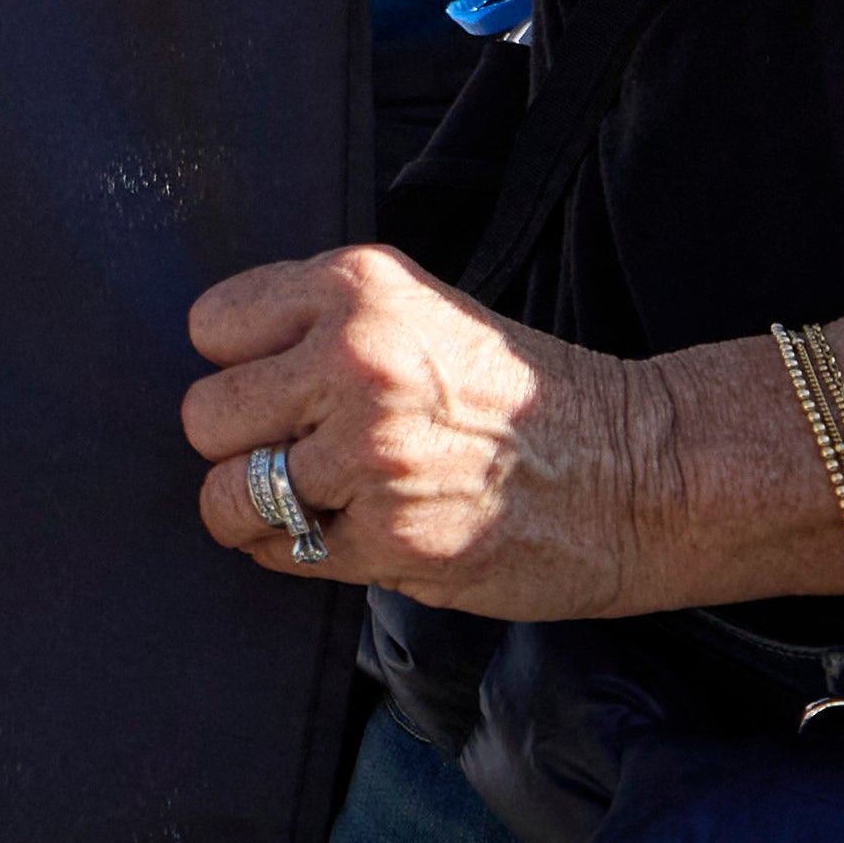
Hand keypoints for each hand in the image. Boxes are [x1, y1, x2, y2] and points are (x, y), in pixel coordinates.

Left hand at [182, 243, 680, 621]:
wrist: (638, 472)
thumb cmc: (524, 397)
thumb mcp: (421, 312)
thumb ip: (323, 324)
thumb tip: (223, 368)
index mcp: (359, 289)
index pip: (212, 325)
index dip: (241, 364)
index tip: (282, 383)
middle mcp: (355, 362)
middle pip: (205, 414)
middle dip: (243, 442)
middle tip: (303, 450)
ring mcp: (369, 454)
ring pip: (226, 495)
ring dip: (261, 510)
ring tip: (321, 500)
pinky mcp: (387, 538)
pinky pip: (278, 553)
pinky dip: (301, 553)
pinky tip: (356, 533)